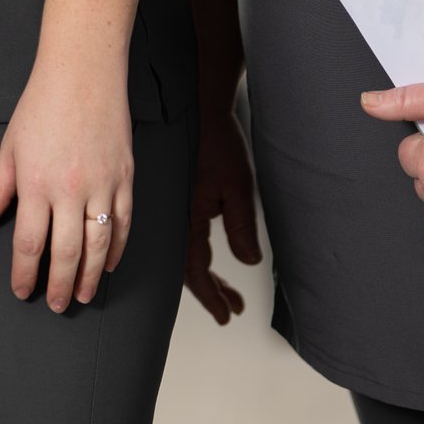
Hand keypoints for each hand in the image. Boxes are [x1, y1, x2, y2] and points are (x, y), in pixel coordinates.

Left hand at [0, 55, 133, 311]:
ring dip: (90, 275)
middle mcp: (70, 189)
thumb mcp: (10, 147)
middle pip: (65, 252)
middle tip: (57, 305)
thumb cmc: (42, 105)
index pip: (28, 242)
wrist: (83, 72)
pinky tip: (108, 263)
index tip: (22, 290)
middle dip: (59, 285)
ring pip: (97, 244)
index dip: (24, 273)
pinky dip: (116, 248)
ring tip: (83, 295)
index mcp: (35, 183)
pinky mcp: (124, 177)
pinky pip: (123, 223)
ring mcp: (102, 184)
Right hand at [185, 104, 261, 322]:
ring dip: (205, 275)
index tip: (227, 315)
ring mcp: (176, 208)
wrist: (200, 108)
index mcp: (187, 218)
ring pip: (186, 253)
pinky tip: (208, 255)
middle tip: (231, 308)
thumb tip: (248, 262)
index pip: (195, 271)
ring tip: (227, 292)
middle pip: (188, 269)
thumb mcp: (238, 186)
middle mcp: (176, 217)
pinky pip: (185, 236)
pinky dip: (198, 253)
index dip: (212, 297)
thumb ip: (241, 226)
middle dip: (211, 291)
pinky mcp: (179, 198)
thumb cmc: (218, 141)